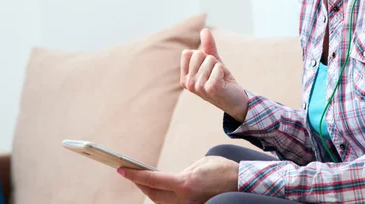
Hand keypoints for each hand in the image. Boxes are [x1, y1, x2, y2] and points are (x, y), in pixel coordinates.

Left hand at [118, 156, 238, 203]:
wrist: (242, 184)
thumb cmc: (222, 170)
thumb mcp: (200, 164)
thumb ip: (183, 172)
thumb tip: (171, 179)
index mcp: (185, 184)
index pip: (152, 180)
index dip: (134, 175)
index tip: (122, 170)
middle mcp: (184, 199)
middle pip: (152, 194)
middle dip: (139, 184)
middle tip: (129, 173)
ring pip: (160, 202)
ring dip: (150, 192)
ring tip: (142, 181)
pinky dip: (162, 198)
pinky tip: (158, 190)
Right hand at [181, 28, 248, 121]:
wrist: (235, 99)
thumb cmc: (222, 80)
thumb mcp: (213, 61)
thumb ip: (208, 47)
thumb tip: (205, 29)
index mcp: (185, 77)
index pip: (189, 53)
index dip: (202, 56)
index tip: (208, 68)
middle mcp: (188, 83)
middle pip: (198, 54)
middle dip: (211, 60)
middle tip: (215, 74)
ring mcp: (198, 87)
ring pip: (210, 60)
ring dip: (219, 67)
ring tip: (220, 79)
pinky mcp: (211, 88)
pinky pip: (218, 67)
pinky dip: (223, 71)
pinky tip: (223, 82)